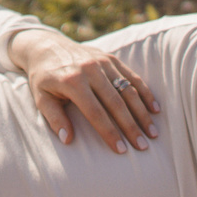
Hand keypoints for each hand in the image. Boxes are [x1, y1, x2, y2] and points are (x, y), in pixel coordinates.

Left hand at [7, 28, 159, 154]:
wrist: (46, 47)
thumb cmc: (43, 78)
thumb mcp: (41, 98)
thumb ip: (54, 119)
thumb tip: (68, 140)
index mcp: (72, 82)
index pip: (95, 112)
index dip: (109, 132)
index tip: (121, 150)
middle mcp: (90, 70)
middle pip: (116, 103)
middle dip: (131, 127)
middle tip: (143, 146)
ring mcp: (102, 62)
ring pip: (128, 90)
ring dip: (142, 113)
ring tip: (152, 133)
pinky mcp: (110, 58)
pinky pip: (132, 77)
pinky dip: (145, 93)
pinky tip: (154, 109)